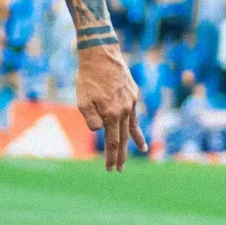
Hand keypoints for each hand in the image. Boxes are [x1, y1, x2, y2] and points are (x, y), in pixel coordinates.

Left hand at [75, 43, 142, 171]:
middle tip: (120, 169)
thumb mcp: (82, 100)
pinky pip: (134, 114)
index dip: (111, 157)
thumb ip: (91, 119)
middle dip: (121, 155)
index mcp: (111, 115)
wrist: (102, 55)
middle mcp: (124, 111)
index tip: (110, 169)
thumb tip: (100, 130)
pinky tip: (136, 127)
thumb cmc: (88, 78)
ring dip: (135, 141)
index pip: (112, 142)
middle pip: (123, 138)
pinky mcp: (132, 94)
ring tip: (143, 151)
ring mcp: (130, 102)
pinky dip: (136, 123)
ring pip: (132, 126)